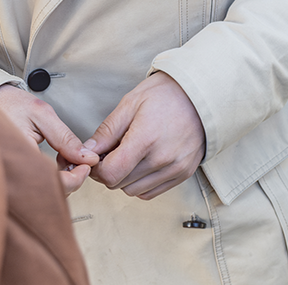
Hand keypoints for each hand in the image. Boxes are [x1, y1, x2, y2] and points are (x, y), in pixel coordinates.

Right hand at [0, 83, 98, 192]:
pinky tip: (52, 164)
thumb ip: (64, 137)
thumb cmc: (8, 105)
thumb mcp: (40, 114)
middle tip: (78, 162)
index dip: (75, 179)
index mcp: (20, 157)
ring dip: (60, 180)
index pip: (53, 184)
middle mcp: (13, 173)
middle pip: (49, 194)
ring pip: (43, 193)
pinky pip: (35, 187)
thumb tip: (87, 157)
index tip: (85, 166)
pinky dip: (49, 179)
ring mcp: (11, 178)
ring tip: (64, 159)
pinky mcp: (12, 178)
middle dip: (69, 180)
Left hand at [82, 72, 206, 198]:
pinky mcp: (183, 174)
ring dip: (124, 179)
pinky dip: (140, 183)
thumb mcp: (129, 104)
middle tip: (110, 153)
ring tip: (127, 156)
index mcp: (146, 138)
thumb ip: (107, 131)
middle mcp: (163, 158)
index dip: (97, 169)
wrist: (200, 96)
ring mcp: (175, 169)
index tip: (96, 158)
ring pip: (134, 191)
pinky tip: (140, 164)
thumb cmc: (164, 94)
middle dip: (108, 172)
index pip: (112, 173)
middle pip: (120, 184)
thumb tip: (88, 151)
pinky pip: (151, 192)